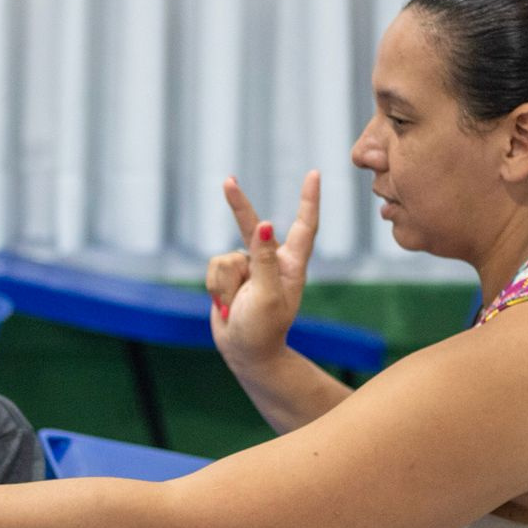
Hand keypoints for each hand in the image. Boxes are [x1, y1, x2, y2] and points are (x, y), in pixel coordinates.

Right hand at [205, 171, 320, 366]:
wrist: (244, 352)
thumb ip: (265, 259)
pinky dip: (215, 287)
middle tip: (228, 181)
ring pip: (226, 257)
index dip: (309, 199)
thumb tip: (265, 225)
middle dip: (237, 205)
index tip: (313, 174)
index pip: (304, 226)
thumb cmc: (264, 328)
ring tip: (234, 306)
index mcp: (291, 265)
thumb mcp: (268, 295)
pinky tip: (224, 306)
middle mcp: (271, 261)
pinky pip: (213, 268)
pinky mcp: (228, 275)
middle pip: (254, 225)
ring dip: (224, 284)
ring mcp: (248, 267)